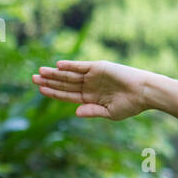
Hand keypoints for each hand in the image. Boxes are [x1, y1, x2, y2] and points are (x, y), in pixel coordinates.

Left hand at [32, 59, 148, 120]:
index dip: (53, 93)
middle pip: (65, 83)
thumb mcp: (110, 113)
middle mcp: (89, 85)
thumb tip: (75, 112)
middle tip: (32, 78)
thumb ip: (92, 111)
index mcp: (91, 98)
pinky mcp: (99, 67)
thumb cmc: (131, 105)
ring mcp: (93, 75)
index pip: (68, 95)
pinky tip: (57, 65)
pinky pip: (80, 66)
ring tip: (39, 72)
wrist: (144, 92)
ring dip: (55, 73)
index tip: (40, 90)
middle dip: (49, 81)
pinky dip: (69, 65)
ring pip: (69, 74)